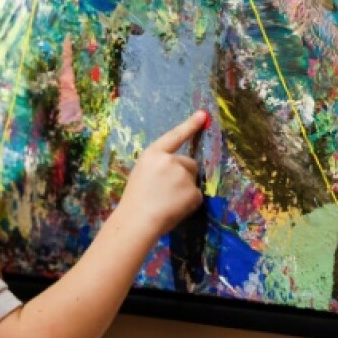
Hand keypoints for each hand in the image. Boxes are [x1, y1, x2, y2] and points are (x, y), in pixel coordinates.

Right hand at [116, 111, 206, 238]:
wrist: (137, 221)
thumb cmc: (135, 201)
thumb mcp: (142, 174)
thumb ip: (159, 166)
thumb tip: (178, 168)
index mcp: (153, 154)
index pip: (175, 136)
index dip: (189, 126)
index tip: (202, 115)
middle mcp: (170, 160)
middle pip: (189, 163)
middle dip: (184, 175)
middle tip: (166, 193)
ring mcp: (183, 175)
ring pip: (192, 180)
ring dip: (185, 189)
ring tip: (167, 202)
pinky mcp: (192, 192)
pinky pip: (196, 196)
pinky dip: (189, 203)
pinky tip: (174, 209)